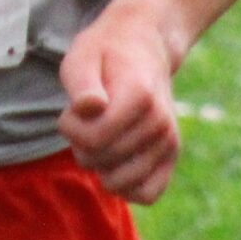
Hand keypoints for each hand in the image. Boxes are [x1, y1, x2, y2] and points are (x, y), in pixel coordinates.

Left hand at [56, 0, 185, 203]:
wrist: (144, 46)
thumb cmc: (106, 53)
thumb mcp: (82, 56)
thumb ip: (82, 84)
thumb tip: (91, 108)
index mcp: (139, 96)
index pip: (93, 139)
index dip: (69, 127)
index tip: (70, 109)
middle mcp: (160, 122)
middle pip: (102, 161)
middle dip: (81, 145)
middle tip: (86, 119)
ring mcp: (168, 141)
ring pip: (121, 183)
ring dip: (100, 166)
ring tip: (101, 137)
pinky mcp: (171, 155)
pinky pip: (148, 194)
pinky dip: (126, 187)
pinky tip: (114, 162)